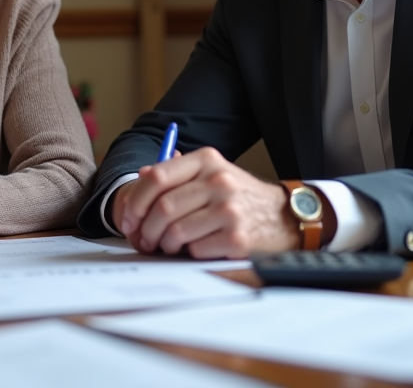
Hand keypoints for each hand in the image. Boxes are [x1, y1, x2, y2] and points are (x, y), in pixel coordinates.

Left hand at [113, 147, 298, 258]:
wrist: (283, 217)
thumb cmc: (240, 196)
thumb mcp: (213, 173)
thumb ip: (179, 172)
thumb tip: (143, 175)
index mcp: (207, 160)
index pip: (157, 177)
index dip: (135, 201)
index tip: (128, 218)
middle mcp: (219, 181)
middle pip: (163, 207)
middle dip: (145, 229)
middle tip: (142, 239)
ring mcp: (229, 210)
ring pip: (176, 231)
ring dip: (164, 244)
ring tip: (166, 245)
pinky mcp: (237, 238)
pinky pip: (195, 249)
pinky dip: (188, 252)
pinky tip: (194, 248)